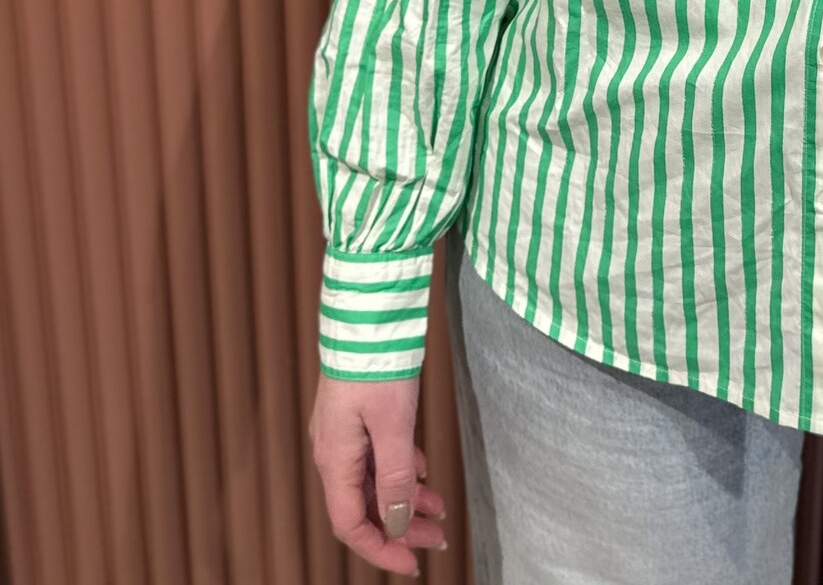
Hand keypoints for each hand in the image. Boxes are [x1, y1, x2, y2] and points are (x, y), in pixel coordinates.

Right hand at [310, 373, 446, 574]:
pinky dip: (401, 469)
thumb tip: (396, 521)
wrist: (367, 312)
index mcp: (335, 459)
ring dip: (404, 498)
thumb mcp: (393, 423)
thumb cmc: (376, 362)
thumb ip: (394, 476)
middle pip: (364, 506)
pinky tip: (422, 470)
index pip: (351, 524)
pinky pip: (377, 456)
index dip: (382, 548)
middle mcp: (334, 451)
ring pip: (374, 481)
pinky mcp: (357, 414)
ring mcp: (344, 432)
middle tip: (436, 536)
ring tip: (438, 505)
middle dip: (400, 526)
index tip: (412, 561)